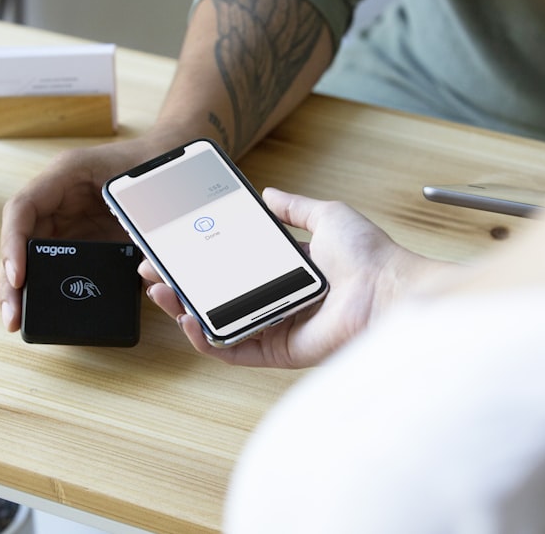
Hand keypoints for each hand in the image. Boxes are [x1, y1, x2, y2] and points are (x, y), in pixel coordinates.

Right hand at [0, 136, 175, 331]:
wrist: (170, 159)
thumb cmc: (155, 168)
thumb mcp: (143, 190)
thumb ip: (138, 223)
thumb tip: (141, 273)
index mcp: (66, 174)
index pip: (23, 209)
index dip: (14, 244)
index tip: (19, 278)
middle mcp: (57, 196)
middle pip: (20, 238)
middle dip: (12, 279)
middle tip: (12, 317)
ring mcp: (66, 216)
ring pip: (32, 253)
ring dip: (22, 287)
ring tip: (17, 321)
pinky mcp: (78, 235)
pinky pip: (55, 260)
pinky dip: (46, 285)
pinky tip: (42, 311)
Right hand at [140, 187, 438, 367]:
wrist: (390, 291)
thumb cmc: (369, 256)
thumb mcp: (328, 215)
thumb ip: (295, 207)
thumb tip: (270, 194)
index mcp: (288, 269)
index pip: (232, 265)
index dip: (200, 257)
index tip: (173, 245)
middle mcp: (277, 299)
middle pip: (217, 294)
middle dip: (181, 283)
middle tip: (154, 270)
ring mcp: (275, 326)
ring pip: (217, 323)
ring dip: (183, 309)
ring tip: (161, 292)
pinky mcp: (277, 350)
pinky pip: (232, 348)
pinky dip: (205, 338)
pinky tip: (187, 319)